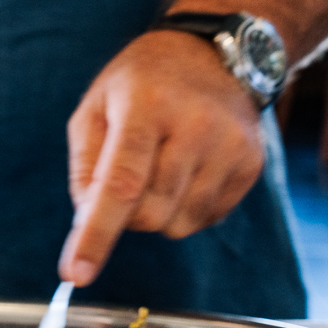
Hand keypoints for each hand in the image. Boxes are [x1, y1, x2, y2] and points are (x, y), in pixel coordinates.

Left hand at [59, 31, 264, 285]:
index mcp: (146, 106)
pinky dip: (184, 209)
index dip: (96, 234)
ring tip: (159, 168)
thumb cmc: (142, 83)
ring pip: (179, 224)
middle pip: (149, 214)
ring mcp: (230, 146)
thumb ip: (85, 165)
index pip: (120, 184)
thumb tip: (87, 220)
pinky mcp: (251, 164)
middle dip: (126, 216)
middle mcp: (195, 126)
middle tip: (126, 180)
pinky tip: (186, 171)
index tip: (76, 273)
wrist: (213, 54)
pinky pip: (206, 219)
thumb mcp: (96, 106)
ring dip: (157, 213)